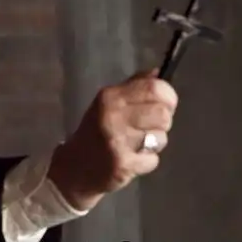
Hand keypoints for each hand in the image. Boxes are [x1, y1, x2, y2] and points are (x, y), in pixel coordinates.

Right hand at [48, 69, 177, 210]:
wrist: (73, 167)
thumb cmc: (95, 132)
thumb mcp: (108, 103)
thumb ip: (134, 87)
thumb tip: (157, 73)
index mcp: (110, 96)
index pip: (155, 88)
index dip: (168, 97)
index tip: (165, 105)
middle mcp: (113, 116)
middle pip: (163, 114)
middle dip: (162, 123)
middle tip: (148, 128)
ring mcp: (117, 141)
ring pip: (161, 138)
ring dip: (155, 144)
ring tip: (137, 146)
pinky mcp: (122, 164)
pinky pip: (153, 160)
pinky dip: (146, 162)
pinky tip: (131, 160)